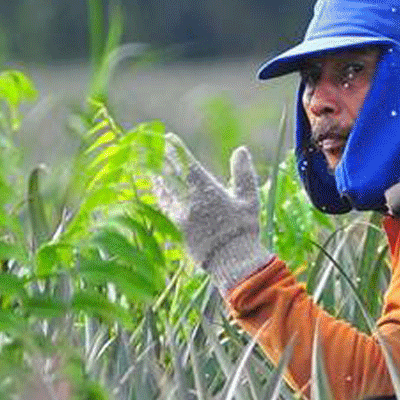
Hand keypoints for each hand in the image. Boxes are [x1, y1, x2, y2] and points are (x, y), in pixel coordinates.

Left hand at [154, 133, 272, 293]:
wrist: (233, 261)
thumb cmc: (244, 229)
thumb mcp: (248, 199)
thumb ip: (243, 173)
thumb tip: (241, 150)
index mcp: (207, 191)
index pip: (186, 164)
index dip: (175, 150)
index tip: (167, 138)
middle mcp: (189, 201)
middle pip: (170, 175)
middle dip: (161, 159)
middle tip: (150, 147)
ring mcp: (181, 216)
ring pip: (164, 191)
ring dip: (157, 177)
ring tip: (152, 168)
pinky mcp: (178, 230)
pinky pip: (165, 208)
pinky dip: (160, 196)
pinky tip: (157, 192)